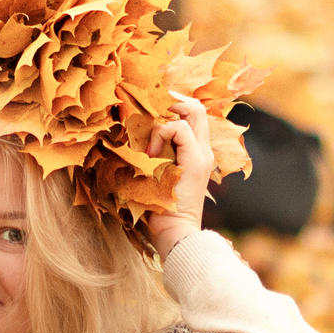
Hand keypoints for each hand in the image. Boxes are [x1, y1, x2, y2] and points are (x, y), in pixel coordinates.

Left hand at [147, 91, 215, 258]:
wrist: (175, 232)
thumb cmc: (158, 209)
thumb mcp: (153, 176)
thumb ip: (152, 157)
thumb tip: (130, 142)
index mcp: (195, 152)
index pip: (192, 115)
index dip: (174, 105)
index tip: (150, 110)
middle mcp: (202, 150)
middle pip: (197, 107)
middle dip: (172, 100)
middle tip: (149, 107)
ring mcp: (202, 154)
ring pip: (194, 111)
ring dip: (166, 116)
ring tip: (150, 135)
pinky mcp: (196, 161)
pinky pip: (180, 129)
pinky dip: (162, 134)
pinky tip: (151, 154)